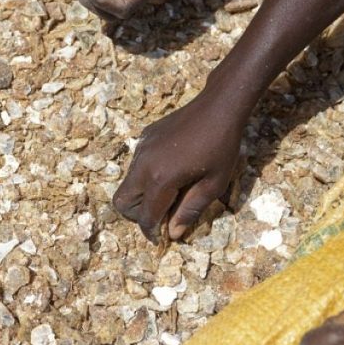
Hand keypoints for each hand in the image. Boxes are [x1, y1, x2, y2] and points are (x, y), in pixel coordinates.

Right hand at [113, 94, 243, 242]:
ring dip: (142, 195)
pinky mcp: (144, 138)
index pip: (146, 216)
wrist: (218, 106)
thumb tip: (173, 233)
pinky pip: (137, 164)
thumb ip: (190, 210)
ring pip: (127, 183)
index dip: (152, 232)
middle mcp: (143, 165)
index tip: (161, 238)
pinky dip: (147, 175)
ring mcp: (141, 149)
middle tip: (160, 215)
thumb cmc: (222, 146)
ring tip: (170, 192)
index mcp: (161, 179)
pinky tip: (172, 169)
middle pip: (122, 202)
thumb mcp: (213, 184)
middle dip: (137, 215)